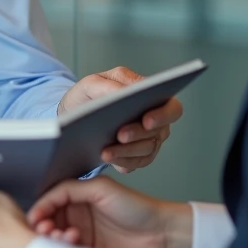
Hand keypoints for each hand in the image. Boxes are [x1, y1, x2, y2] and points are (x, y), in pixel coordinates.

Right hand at [28, 176, 192, 247]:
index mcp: (80, 195)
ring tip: (63, 236)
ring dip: (54, 237)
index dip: (41, 207)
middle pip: (51, 219)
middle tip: (45, 229)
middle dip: (44, 224)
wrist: (160, 233)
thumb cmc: (136, 207)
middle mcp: (79, 214)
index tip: (35, 216)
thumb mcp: (100, 188)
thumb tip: (46, 198)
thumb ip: (71, 189)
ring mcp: (84, 233)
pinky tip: (73, 243)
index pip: (51, 199)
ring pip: (57, 236)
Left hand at [57, 66, 182, 171]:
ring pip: (147, 150)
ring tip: (106, 152)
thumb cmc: (89, 95)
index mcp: (150, 97)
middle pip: (159, 132)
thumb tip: (124, 92)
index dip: (163, 115)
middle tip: (121, 135)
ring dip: (126, 151)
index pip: (172, 108)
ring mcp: (147, 140)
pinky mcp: (136, 157)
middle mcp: (155, 121)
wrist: (74, 114)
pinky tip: (107, 158)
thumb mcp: (92, 84)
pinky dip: (121, 161)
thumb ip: (108, 84)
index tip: (146, 120)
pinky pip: (135, 163)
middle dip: (139, 134)